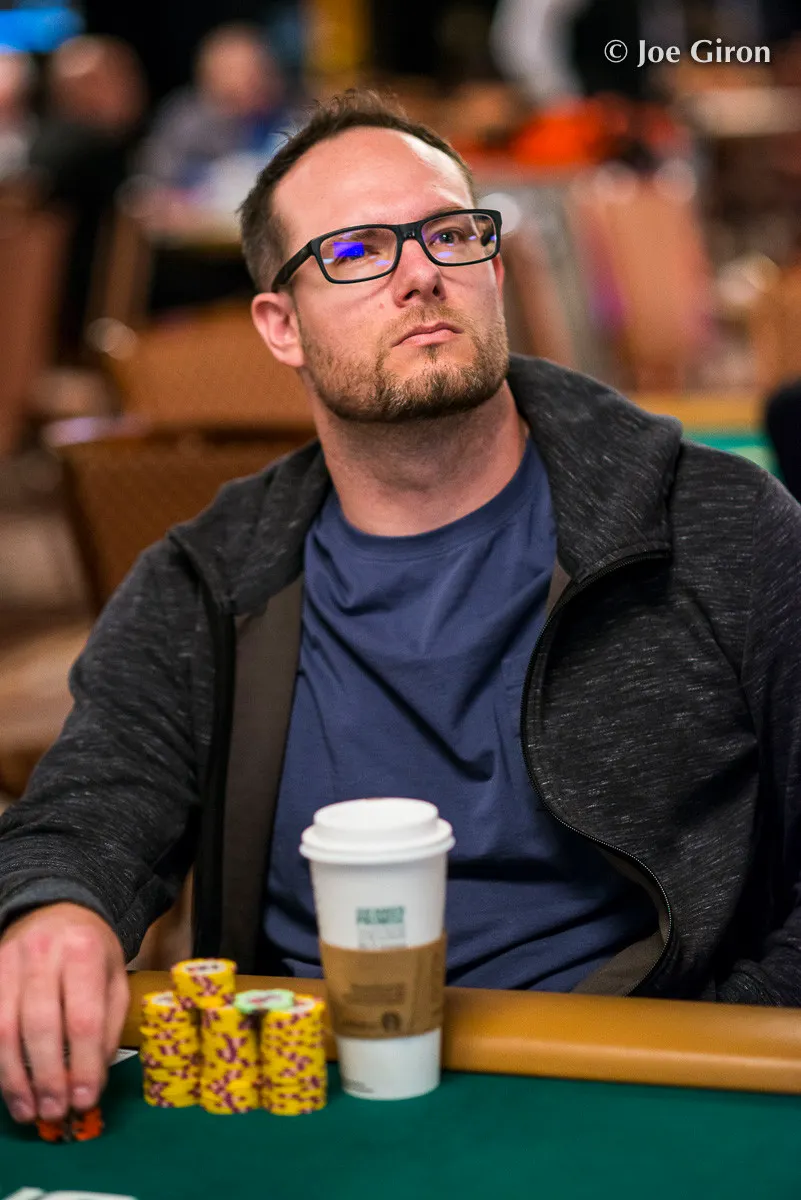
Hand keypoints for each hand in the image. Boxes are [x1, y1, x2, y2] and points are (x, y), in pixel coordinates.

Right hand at [0, 903, 128, 1122]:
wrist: (56, 910)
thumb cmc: (91, 952)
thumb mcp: (115, 978)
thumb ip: (108, 1027)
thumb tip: (91, 1081)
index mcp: (85, 950)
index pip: (83, 1018)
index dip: (82, 1065)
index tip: (84, 1099)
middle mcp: (43, 953)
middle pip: (40, 1025)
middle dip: (47, 1077)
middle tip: (55, 1112)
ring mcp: (8, 961)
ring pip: (4, 1029)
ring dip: (15, 1078)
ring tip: (30, 1110)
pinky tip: (10, 1085)